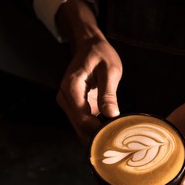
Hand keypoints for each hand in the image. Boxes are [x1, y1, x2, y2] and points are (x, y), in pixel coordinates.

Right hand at [55, 0, 121, 144]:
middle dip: (98, 135)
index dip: (99, 130)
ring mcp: (68, 104)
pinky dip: (95, 129)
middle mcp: (65, 98)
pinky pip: (83, 124)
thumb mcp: (110, 70)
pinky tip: (110, 128)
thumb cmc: (100, 54)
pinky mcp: (74, 107)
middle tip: (119, 137)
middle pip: (80, 128)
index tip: (117, 133)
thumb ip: (108, 93)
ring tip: (116, 133)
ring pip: (81, 129)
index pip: (83, 119)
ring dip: (97, 134)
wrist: (89, 46)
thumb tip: (111, 115)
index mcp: (71, 88)